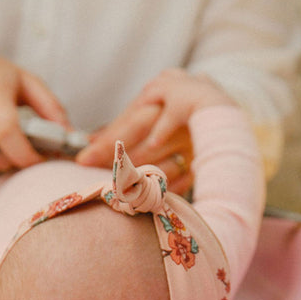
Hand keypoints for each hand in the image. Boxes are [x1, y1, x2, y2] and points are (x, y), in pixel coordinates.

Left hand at [76, 69, 234, 194]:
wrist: (217, 103)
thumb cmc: (170, 104)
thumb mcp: (145, 107)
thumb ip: (119, 125)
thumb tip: (90, 141)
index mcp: (163, 106)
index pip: (130, 128)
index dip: (104, 146)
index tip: (83, 159)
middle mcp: (179, 126)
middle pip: (144, 152)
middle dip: (119, 168)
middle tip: (96, 179)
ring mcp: (193, 146)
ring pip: (160, 169)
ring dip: (137, 182)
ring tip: (117, 190)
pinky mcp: (201, 163)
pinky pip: (178, 183)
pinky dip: (159, 191)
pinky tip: (144, 196)